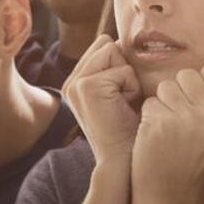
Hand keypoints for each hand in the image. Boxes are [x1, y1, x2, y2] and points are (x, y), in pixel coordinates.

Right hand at [63, 35, 141, 163]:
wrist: (122, 161)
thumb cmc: (129, 129)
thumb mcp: (119, 94)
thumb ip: (114, 69)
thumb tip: (125, 42)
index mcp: (76, 82)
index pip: (103, 46)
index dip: (121, 65)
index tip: (122, 94)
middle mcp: (71, 81)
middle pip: (108, 44)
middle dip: (124, 68)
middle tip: (122, 100)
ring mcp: (76, 83)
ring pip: (114, 51)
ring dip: (128, 77)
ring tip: (122, 103)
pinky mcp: (88, 86)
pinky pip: (124, 69)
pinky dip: (132, 87)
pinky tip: (123, 108)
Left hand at [131, 62, 203, 202]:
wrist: (168, 190)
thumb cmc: (191, 154)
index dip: (198, 83)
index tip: (193, 102)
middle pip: (187, 75)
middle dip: (178, 91)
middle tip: (177, 116)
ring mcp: (185, 119)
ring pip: (166, 86)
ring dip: (162, 102)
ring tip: (166, 125)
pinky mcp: (160, 123)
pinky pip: (150, 102)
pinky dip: (148, 115)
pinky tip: (154, 134)